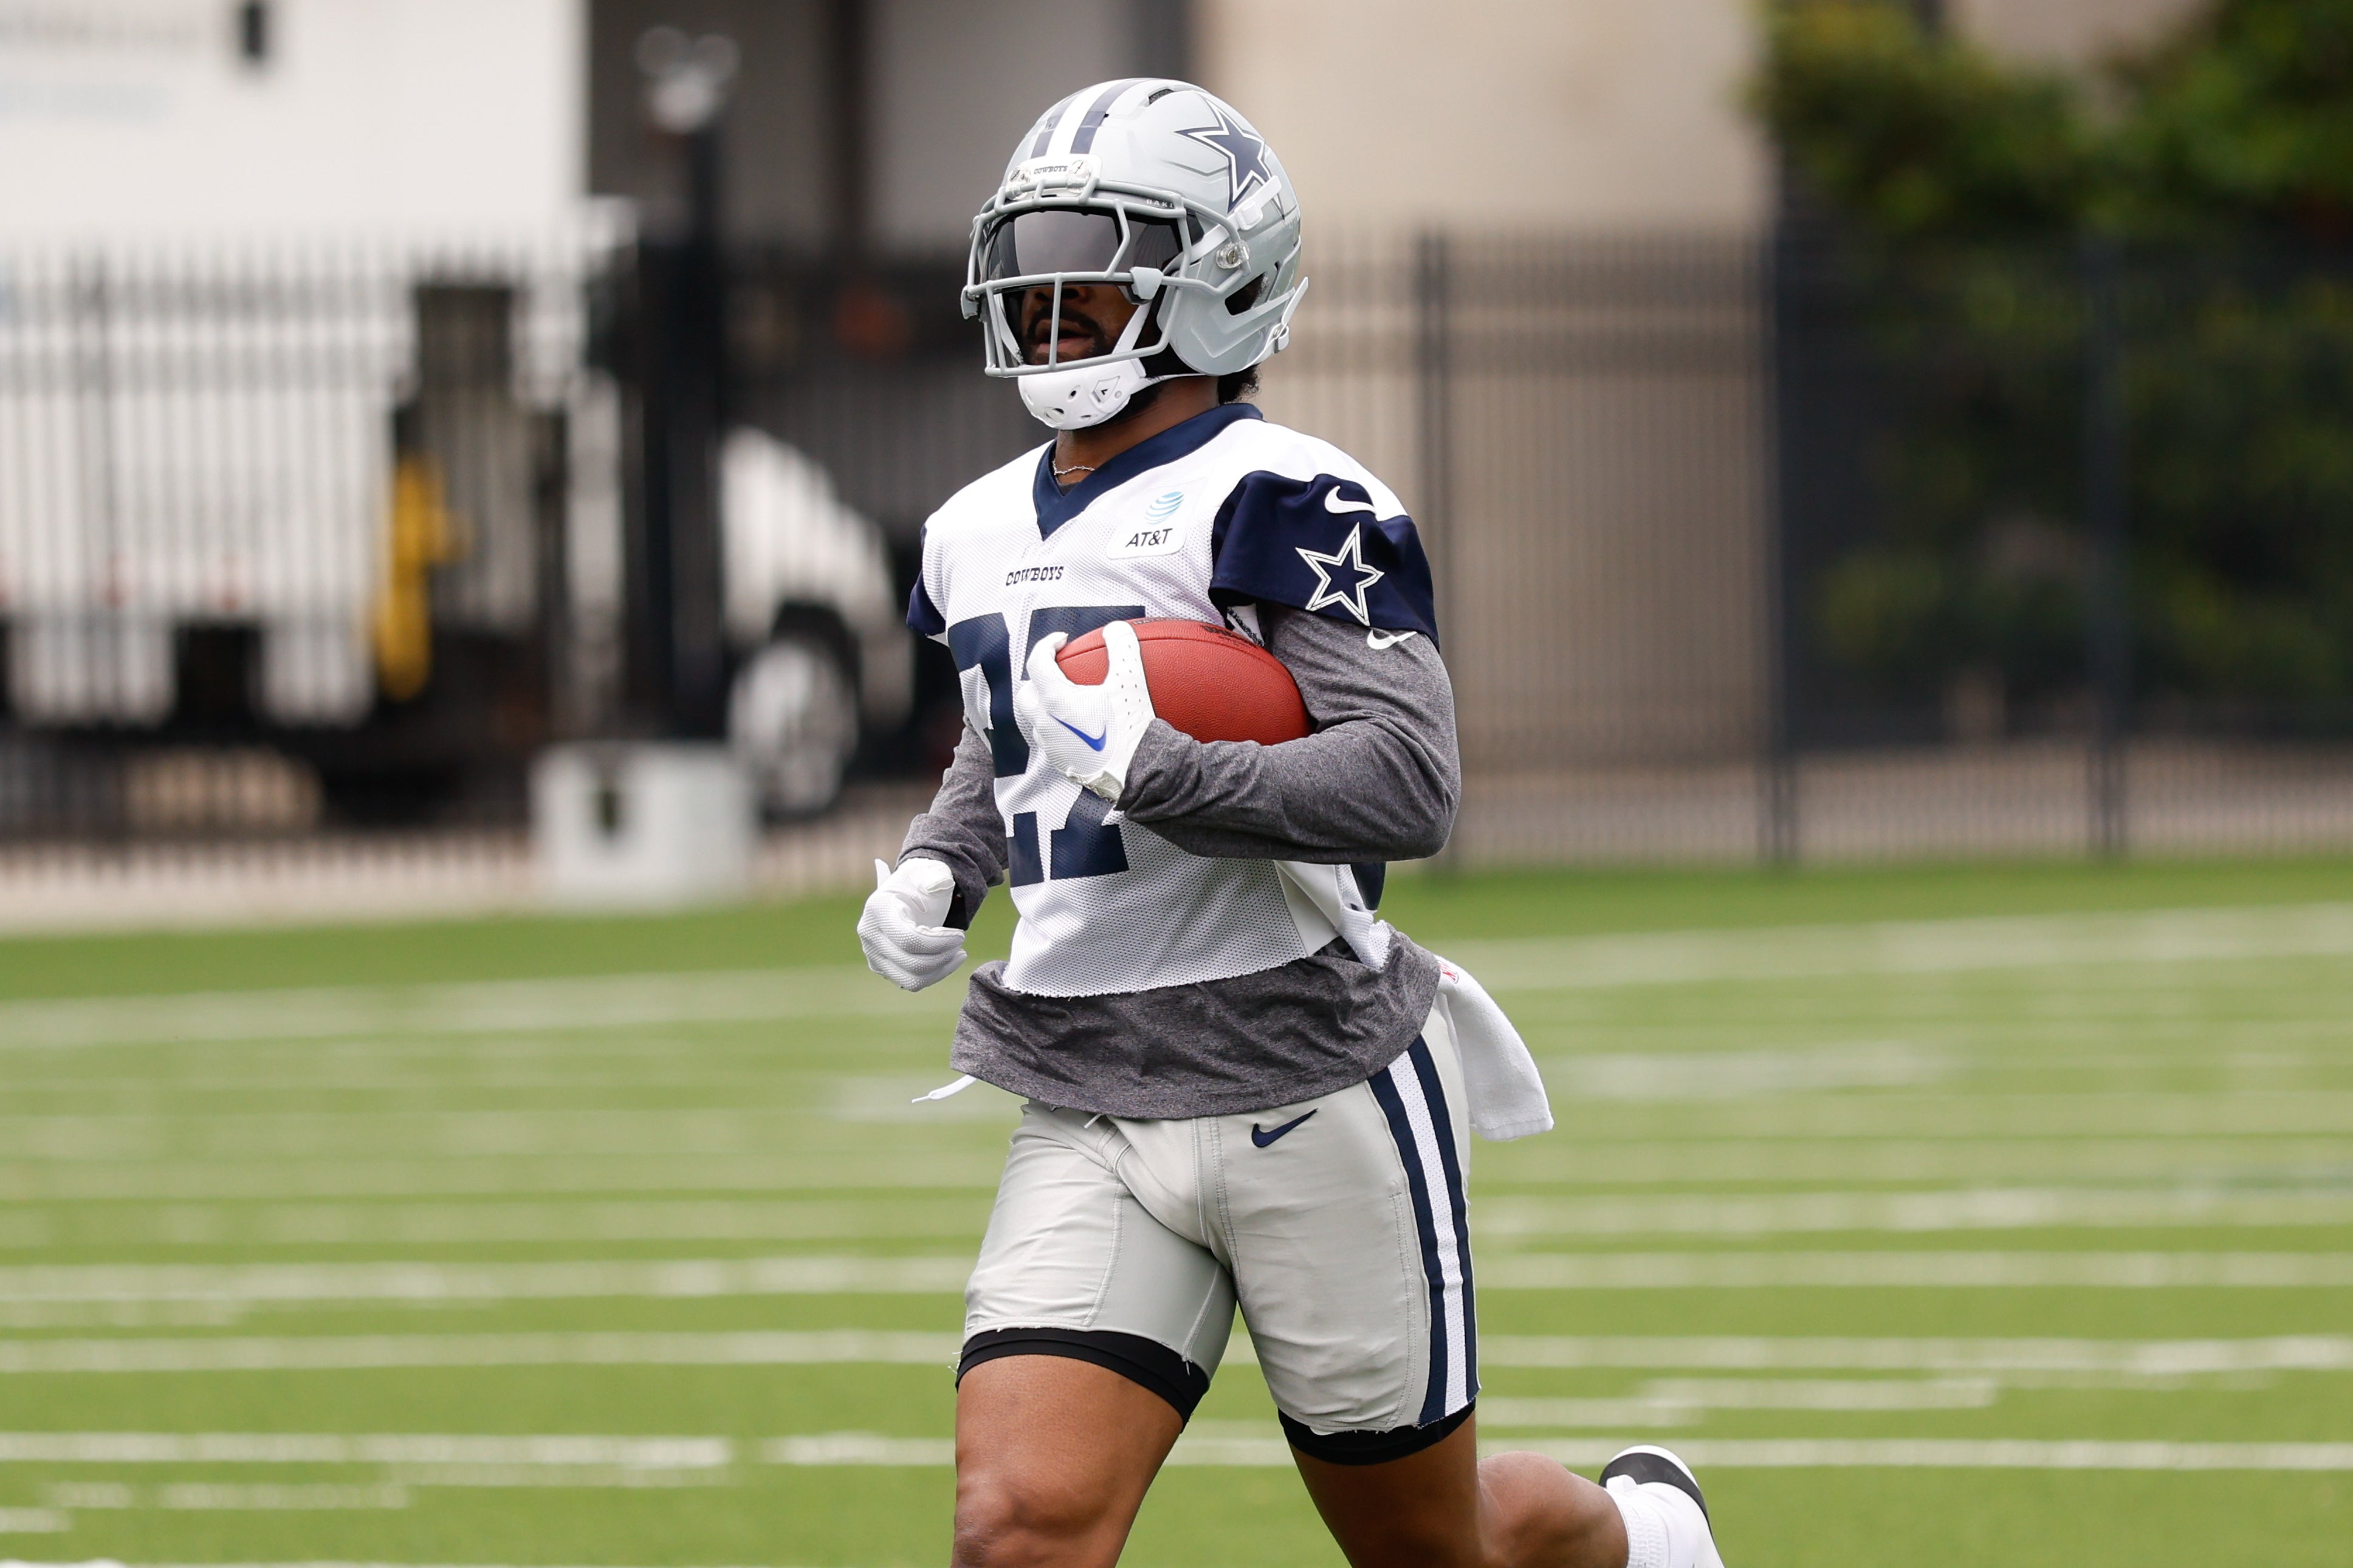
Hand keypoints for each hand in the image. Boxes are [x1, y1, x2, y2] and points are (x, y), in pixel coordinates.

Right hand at [857, 857, 965, 990]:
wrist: (910, 891)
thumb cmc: (922, 883)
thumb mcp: (932, 873)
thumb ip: (937, 877)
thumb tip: (939, 884)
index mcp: (878, 908)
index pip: (910, 940)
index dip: (940, 943)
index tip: (960, 935)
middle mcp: (869, 934)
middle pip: (912, 963)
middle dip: (943, 956)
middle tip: (960, 944)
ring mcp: (872, 953)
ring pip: (912, 980)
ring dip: (940, 969)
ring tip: (957, 953)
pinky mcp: (882, 967)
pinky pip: (910, 982)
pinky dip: (933, 974)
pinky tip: (946, 958)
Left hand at [1013, 621, 1155, 800]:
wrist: (1138, 772)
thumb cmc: (1131, 727)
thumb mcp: (1130, 681)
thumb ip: (1122, 647)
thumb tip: (1116, 629)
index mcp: (1056, 700)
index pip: (1037, 662)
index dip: (1047, 644)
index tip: (1063, 640)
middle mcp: (1046, 723)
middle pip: (1027, 692)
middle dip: (1038, 678)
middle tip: (1060, 672)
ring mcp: (1050, 745)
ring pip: (1036, 717)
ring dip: (1046, 704)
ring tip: (1071, 698)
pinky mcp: (1060, 762)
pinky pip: (1050, 738)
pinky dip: (1058, 725)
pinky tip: (1080, 725)